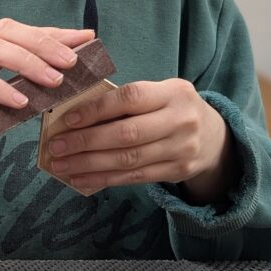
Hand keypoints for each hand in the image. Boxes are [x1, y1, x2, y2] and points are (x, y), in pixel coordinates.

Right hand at [0, 20, 94, 177]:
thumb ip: (23, 95)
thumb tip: (59, 94)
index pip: (26, 34)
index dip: (56, 33)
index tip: (87, 37)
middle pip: (12, 31)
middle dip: (45, 42)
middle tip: (73, 61)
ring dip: (28, 61)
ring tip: (54, 80)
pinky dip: (0, 88)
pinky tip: (21, 102)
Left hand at [45, 79, 238, 202]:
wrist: (215, 136)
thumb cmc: (171, 109)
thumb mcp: (159, 94)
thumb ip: (126, 102)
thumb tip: (75, 116)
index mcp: (173, 92)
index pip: (129, 98)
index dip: (96, 109)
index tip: (67, 119)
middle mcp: (181, 120)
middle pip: (126, 133)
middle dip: (86, 142)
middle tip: (56, 147)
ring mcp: (182, 148)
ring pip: (128, 159)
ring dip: (89, 164)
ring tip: (62, 166)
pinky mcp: (178, 171)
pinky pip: (134, 177)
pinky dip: (104, 179)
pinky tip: (82, 179)